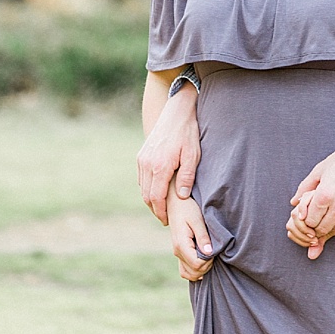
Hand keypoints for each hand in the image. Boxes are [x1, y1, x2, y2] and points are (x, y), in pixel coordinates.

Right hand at [138, 86, 199, 222]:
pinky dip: (147, 188)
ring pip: (142, 187)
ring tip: (162, 208)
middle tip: (165, 219)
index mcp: (160, 166)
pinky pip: (141, 177)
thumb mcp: (193, 156)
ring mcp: (142, 159)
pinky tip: (157, 192)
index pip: (156, 197)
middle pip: (146, 195)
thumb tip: (182, 197)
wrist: (176, 112)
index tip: (167, 221)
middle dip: (155, 209)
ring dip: (150, 199)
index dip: (161, 212)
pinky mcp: (141, 155)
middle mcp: (147, 163)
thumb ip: (187, 177)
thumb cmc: (188, 134)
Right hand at [167, 186, 215, 281]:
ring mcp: (177, 253)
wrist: (175, 201)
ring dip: (201, 269)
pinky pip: (185, 270)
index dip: (209, 260)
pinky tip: (203, 262)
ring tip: (208, 255)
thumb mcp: (197, 219)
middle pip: (194, 272)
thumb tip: (208, 253)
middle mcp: (177, 251)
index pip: (197, 265)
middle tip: (213, 250)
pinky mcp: (179, 252)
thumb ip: (203, 237)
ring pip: (189, 274)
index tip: (213, 248)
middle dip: (207, 265)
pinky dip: (195, 270)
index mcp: (181, 244)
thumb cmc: (187, 208)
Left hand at [290, 150, 334, 251]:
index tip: (309, 214)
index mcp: (324, 194)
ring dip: (331, 226)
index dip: (307, 219)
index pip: (309, 220)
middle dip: (316, 224)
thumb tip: (293, 201)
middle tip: (318, 217)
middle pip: (321, 228)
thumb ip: (304, 188)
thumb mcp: (319, 171)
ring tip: (330, 215)